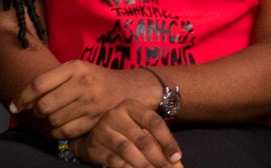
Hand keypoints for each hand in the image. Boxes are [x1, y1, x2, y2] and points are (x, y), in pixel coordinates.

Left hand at [12, 61, 160, 139]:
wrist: (129, 89)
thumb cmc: (95, 78)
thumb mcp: (76, 69)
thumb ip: (52, 80)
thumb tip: (24, 99)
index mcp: (74, 67)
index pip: (39, 84)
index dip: (22, 97)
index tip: (13, 106)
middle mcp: (82, 84)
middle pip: (44, 105)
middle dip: (36, 111)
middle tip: (39, 110)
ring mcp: (90, 104)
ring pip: (53, 120)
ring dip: (48, 121)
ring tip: (54, 116)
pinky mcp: (95, 120)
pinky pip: (66, 132)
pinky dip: (58, 132)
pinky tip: (60, 125)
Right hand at [69, 100, 183, 166]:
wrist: (93, 136)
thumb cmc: (125, 132)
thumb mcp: (141, 130)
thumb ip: (159, 145)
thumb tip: (177, 164)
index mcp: (131, 107)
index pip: (154, 122)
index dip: (167, 141)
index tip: (177, 158)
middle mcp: (115, 115)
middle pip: (142, 139)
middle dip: (158, 158)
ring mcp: (103, 131)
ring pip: (128, 150)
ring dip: (144, 166)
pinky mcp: (95, 147)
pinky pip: (115, 161)